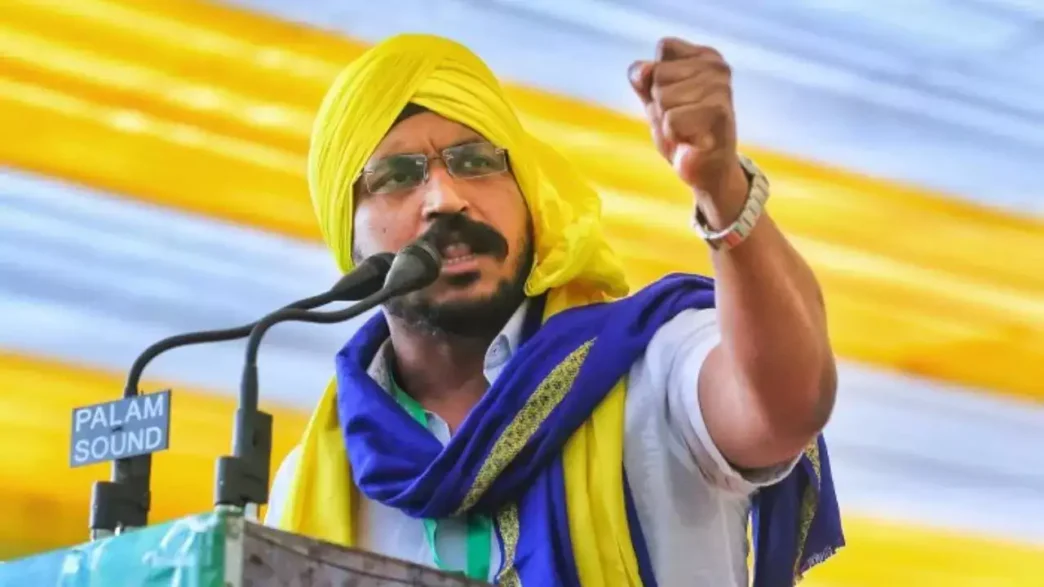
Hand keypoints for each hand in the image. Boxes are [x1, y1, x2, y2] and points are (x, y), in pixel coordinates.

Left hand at [629, 38, 748, 220]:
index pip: (665, 47)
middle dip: (661, 104)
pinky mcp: (720, 114)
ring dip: (667, 121)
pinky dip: (674, 136)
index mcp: (706, 55)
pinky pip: (672, 120)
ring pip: (663, 97)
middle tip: (681, 120)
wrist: (707, 169)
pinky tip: (692, 141)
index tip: (675, 98)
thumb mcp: (655, 99)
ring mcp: (721, 89)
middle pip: (659, 75)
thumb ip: (643, 79)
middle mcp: (718, 67)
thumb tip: (640, 71)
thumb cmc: (682, 129)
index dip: (657, 78)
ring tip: (687, 130)